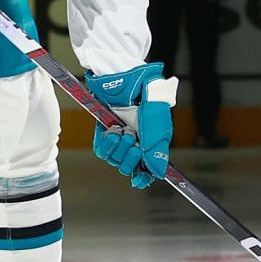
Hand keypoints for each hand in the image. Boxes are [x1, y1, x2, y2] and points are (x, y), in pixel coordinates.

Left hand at [87, 65, 175, 186]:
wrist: (129, 81)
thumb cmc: (148, 100)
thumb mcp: (158, 127)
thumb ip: (157, 152)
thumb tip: (157, 173)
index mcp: (151, 143)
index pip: (147, 169)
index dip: (144, 178)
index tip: (140, 180)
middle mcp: (136, 143)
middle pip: (129, 167)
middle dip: (131, 158)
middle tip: (135, 143)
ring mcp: (119, 139)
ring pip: (115, 160)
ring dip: (120, 147)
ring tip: (125, 131)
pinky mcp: (105, 133)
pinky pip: (102, 151)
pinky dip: (107, 143)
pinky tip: (113, 130)